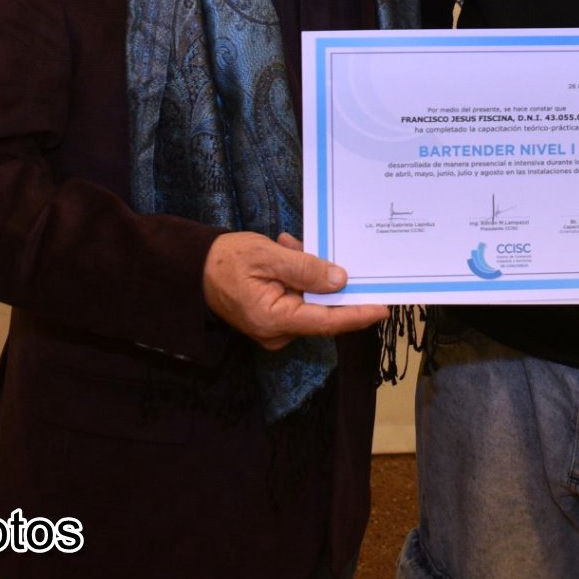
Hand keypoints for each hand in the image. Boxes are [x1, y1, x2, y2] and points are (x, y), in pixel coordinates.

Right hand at [201, 231, 387, 350]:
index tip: (384, 306)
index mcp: (275, 320)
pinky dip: (297, 275)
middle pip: (321, 310)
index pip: (328, 321)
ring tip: (290, 246)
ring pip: (309, 300)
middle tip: (327, 250)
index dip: (358, 314)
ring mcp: (274, 328)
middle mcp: (277, 332)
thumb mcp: (267, 257)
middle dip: (329, 280)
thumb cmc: (227, 260)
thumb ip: (305, 268)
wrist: (194, 267)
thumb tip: (341, 281)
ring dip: (308, 271)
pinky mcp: (272, 318)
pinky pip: (296, 298)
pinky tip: (286, 251)